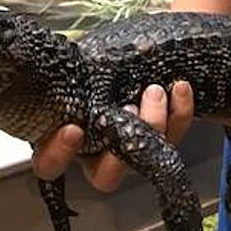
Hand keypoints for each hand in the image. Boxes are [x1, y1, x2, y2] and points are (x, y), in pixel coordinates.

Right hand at [31, 81, 194, 191]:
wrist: (118, 56)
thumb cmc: (83, 66)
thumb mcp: (66, 71)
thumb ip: (61, 79)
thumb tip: (54, 66)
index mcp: (60, 143)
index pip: (50, 165)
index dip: (59, 153)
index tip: (73, 129)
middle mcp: (96, 154)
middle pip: (106, 174)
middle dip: (121, 150)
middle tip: (128, 109)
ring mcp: (129, 148)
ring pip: (143, 157)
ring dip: (153, 125)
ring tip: (154, 92)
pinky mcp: (160, 136)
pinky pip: (173, 134)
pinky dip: (180, 112)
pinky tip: (179, 88)